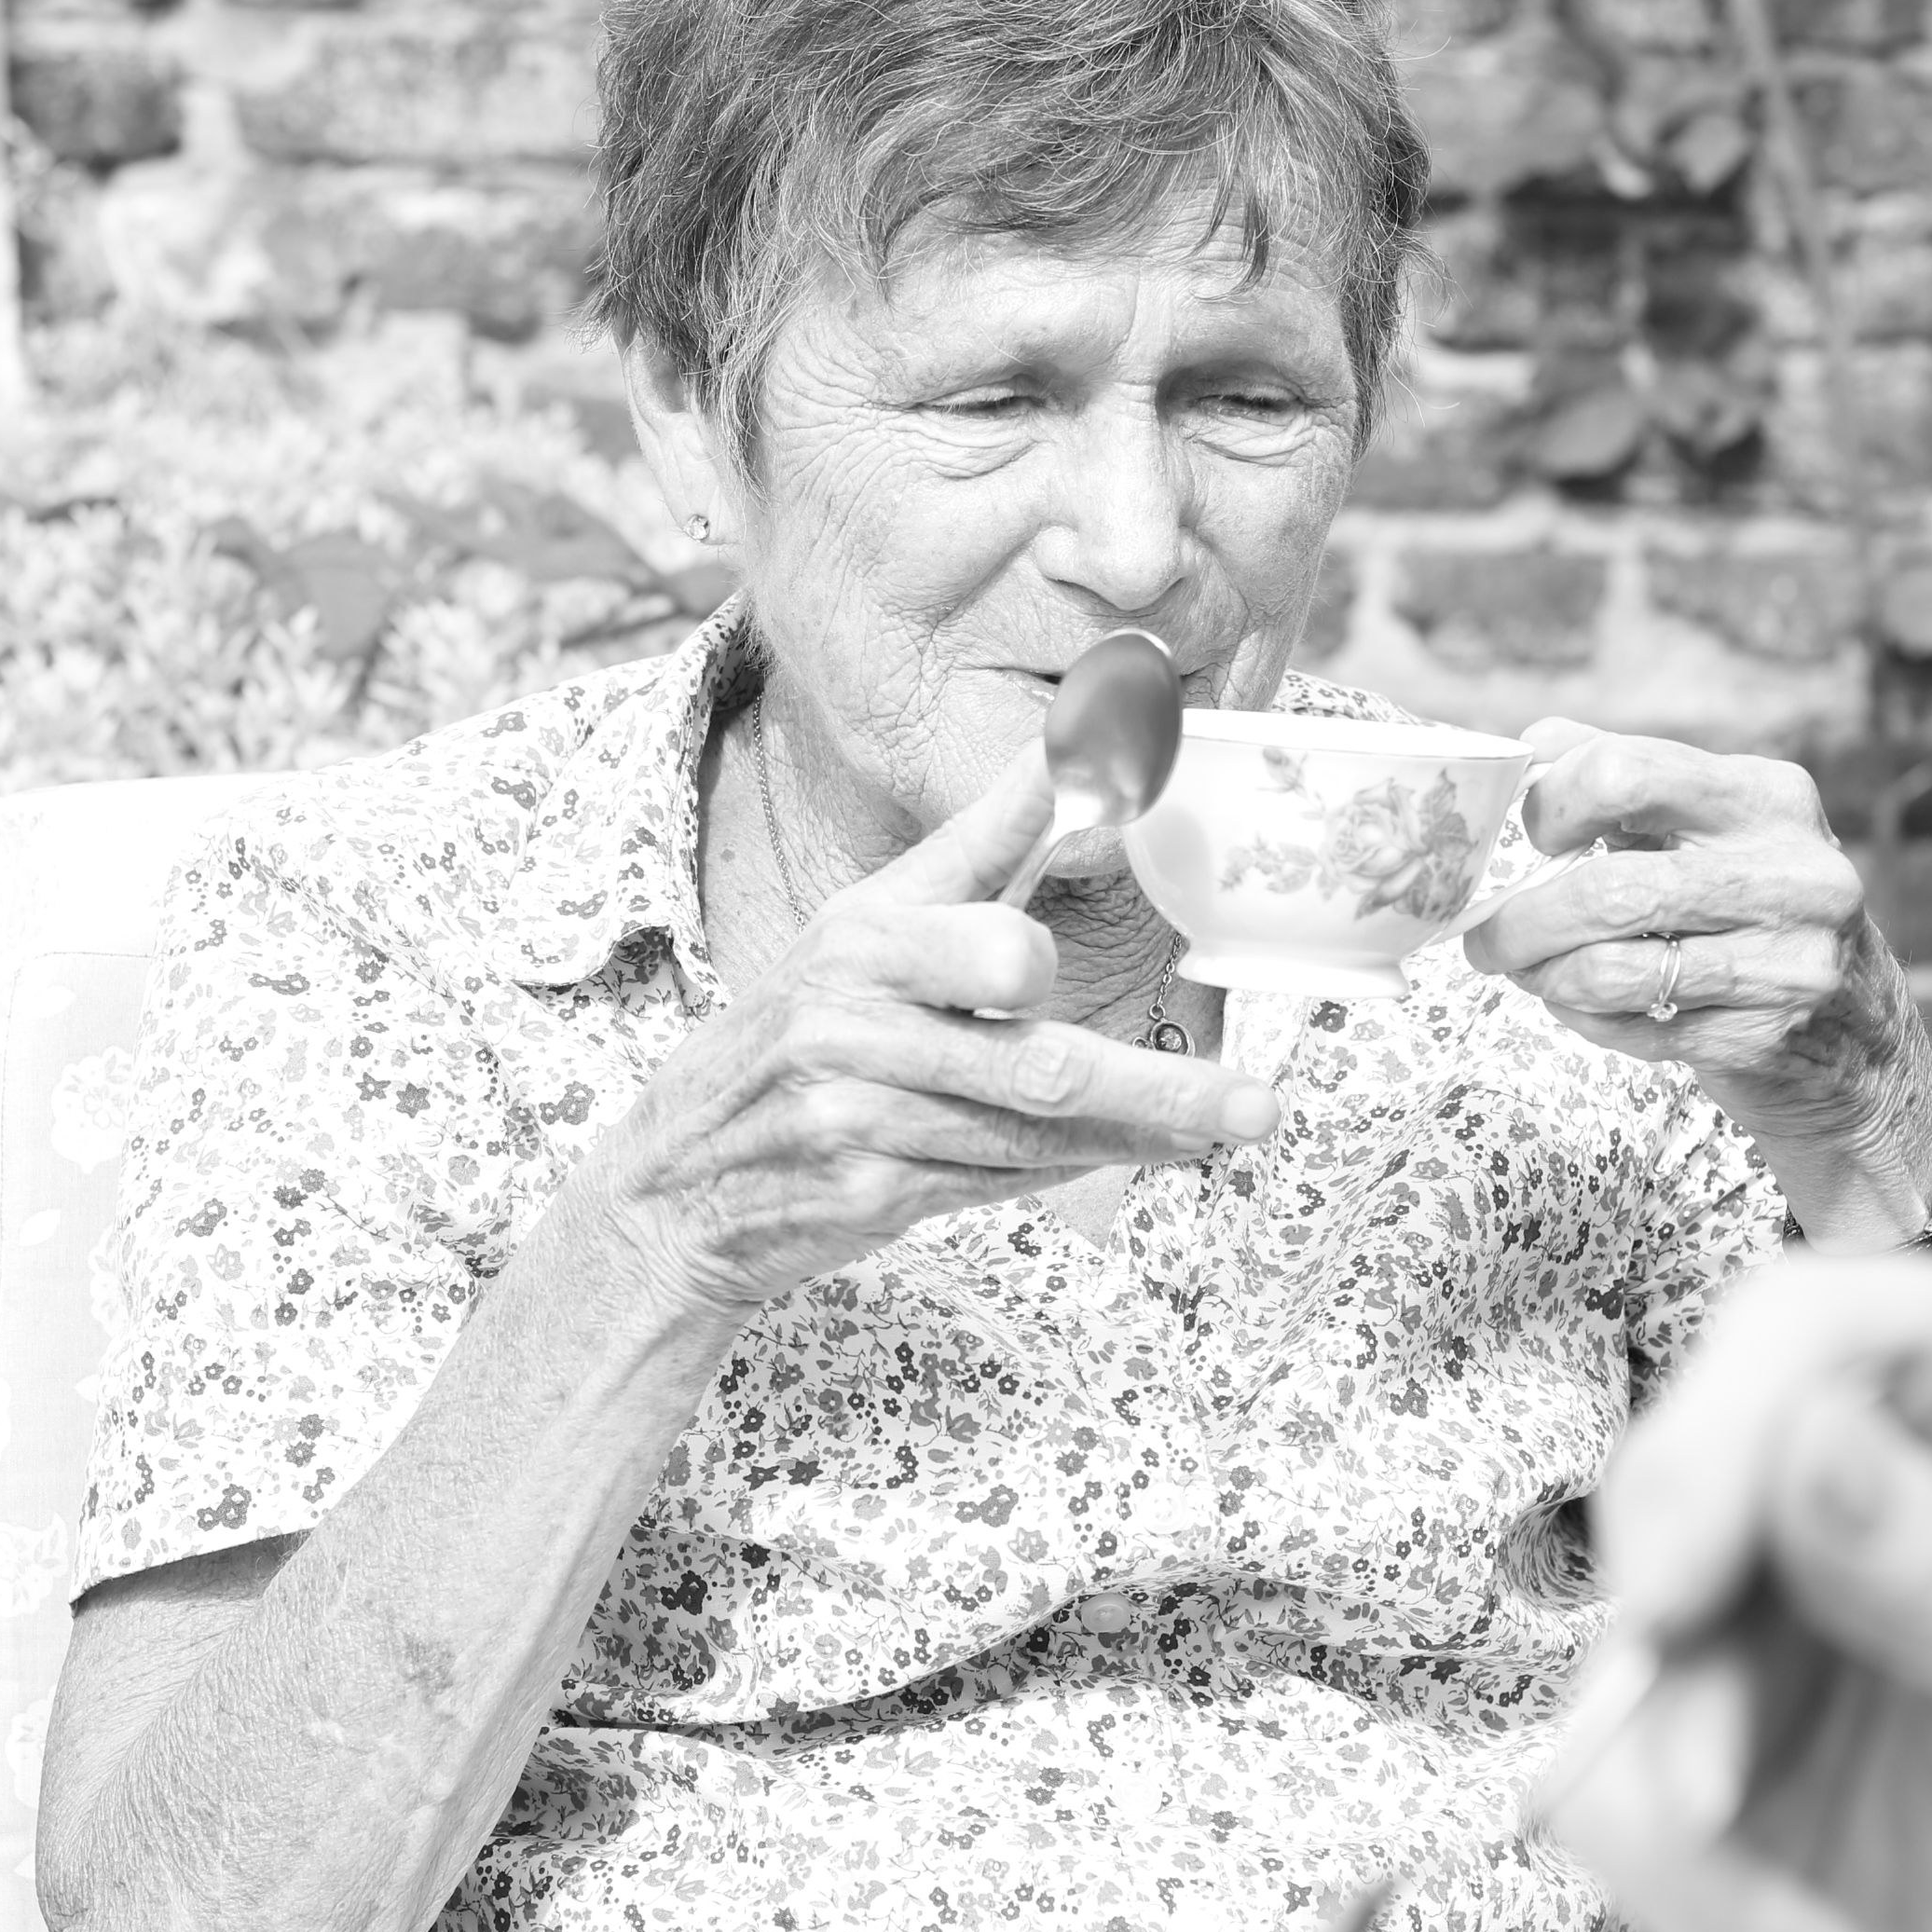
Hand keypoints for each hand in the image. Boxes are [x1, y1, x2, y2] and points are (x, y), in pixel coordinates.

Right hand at [593, 746, 1279, 1318]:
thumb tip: (1073, 744)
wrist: (679, 1184)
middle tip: (1252, 1089)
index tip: (1136, 773)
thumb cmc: (801, 1037)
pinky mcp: (870, 1187)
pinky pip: (1007, 1175)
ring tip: (1247, 1119)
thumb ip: (980, 847)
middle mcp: (855, 1013)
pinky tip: (1166, 1149)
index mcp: (863, 932)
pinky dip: (1095, 1162)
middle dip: (1141, 1065)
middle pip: (1026, 1031)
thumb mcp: (868, 927)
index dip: (1054, 818)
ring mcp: (861, 1107)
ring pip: (1036, 1117)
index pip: (978, 875)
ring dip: (1153, 1123)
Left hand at [1462, 719, 1931, 1190]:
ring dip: (1545, 976)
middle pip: (1608, 889)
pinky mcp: (1769, 1036)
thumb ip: (1627, 778)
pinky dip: (1586, 1020)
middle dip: (1523, 921)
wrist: (1855, 1034)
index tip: (1535, 837)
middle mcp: (1795, 872)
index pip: (1624, 771)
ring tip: (1530, 972)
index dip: (1552, 805)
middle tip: (1487, 939)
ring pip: (1613, 970)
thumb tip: (1527, 753)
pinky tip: (1583, 1006)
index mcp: (1768, 797)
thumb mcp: (1714, 827)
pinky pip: (1635, 1028)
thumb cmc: (1750, 910)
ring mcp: (1791, 960)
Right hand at [1533, 1261, 1931, 1931]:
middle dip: (1674, 1686)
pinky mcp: (1715, 1736)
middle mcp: (1847, 1470)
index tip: (1670, 1592)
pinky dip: (1708, 1917)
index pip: (1795, 1337)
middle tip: (1710, 1813)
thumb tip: (1804, 1443)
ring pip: (1621, 1686)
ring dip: (1687, 1849)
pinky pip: (1627, 1811)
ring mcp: (1765, 1607)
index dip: (1708, 1442)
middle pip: (1667, 1508)